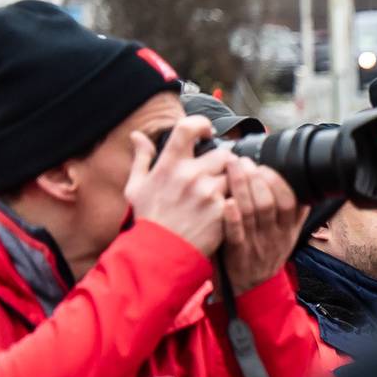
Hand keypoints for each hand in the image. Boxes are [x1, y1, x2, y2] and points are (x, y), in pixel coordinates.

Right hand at [123, 116, 229, 254]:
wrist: (162, 251)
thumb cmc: (150, 218)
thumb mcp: (136, 186)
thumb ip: (141, 158)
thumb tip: (137, 135)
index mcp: (169, 165)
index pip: (187, 128)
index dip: (201, 124)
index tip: (207, 132)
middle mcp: (190, 175)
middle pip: (224, 154)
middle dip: (226, 162)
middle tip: (222, 172)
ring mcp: (208, 192)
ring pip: (235, 175)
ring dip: (235, 181)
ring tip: (227, 190)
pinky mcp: (223, 210)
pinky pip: (240, 196)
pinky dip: (239, 199)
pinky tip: (232, 206)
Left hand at [218, 158, 304, 291]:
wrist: (250, 291)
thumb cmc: (263, 257)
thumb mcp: (286, 238)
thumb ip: (294, 216)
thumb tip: (303, 189)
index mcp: (287, 231)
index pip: (289, 202)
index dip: (278, 181)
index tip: (264, 166)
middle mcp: (273, 237)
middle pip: (269, 203)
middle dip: (256, 178)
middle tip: (242, 160)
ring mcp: (255, 245)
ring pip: (252, 213)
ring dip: (241, 188)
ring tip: (231, 167)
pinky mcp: (236, 254)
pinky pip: (236, 234)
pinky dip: (232, 218)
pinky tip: (226, 202)